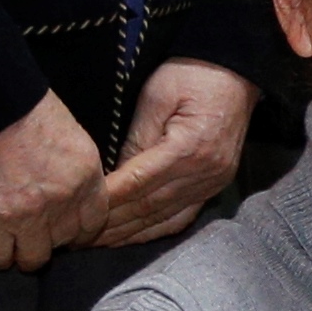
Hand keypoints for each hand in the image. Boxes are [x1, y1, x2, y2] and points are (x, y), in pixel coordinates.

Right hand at [0, 91, 108, 272]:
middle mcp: (64, 198)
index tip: (64, 230)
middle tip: (35, 231)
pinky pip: (0, 257)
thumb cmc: (23, 109)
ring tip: (13, 241)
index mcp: (86, 174)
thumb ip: (75, 173)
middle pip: (64, 242)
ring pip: (34, 258)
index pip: (93, 224)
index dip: (77, 231)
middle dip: (50, 240)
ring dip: (24, 252)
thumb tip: (71, 200)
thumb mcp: (69, 137)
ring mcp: (30, 212)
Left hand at [88, 61, 253, 247]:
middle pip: (149, 207)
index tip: (75, 210)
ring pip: (164, 219)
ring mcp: (214, 182)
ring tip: (96, 242)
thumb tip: (112, 178)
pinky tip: (132, 236)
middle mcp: (205, 173)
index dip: (105, 200)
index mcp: (190, 149)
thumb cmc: (192, 73)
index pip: (137, 184)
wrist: (236, 68)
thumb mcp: (156, 96)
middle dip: (110, 224)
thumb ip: (134, 139)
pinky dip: (156, 229)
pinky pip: (183, 217)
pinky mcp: (216, 185)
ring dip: (129, 233)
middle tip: (76, 235)